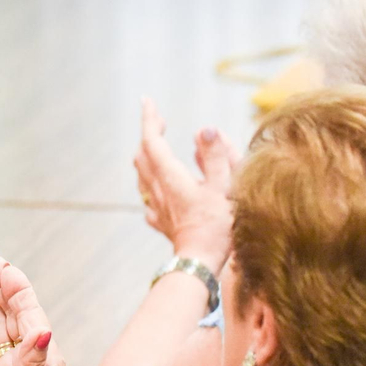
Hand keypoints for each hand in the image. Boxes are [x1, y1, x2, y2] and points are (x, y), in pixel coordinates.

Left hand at [134, 98, 236, 268]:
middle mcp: (158, 190)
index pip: (151, 140)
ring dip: (146, 156)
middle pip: (143, 155)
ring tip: (155, 147)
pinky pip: (148, 198)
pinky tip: (158, 188)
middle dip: (148, 134)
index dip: (149, 119)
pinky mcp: (161, 222)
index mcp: (170, 177)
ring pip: (142, 175)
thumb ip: (215, 156)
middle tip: (159, 120)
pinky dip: (151, 184)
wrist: (200, 263)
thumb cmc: (216, 227)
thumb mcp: (223, 187)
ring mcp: (156, 207)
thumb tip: (204, 129)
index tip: (147, 101)